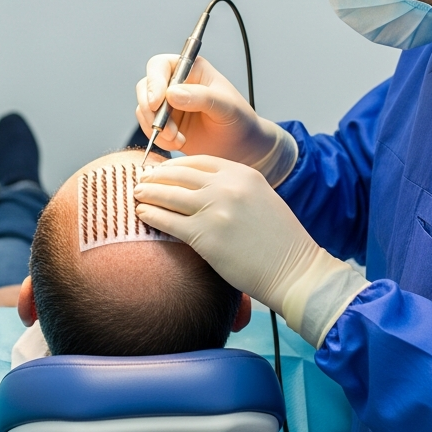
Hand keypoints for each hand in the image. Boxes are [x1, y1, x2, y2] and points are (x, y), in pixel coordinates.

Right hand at [134, 56, 296, 184]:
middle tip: (167, 130)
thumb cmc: (240, 122)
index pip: (160, 66)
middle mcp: (176, 84)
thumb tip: (172, 93)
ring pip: (143, 109)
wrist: (242, 149)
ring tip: (177, 140)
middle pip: (145, 87)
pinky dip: (158, 138)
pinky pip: (148, 128)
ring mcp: (168, 104)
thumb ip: (201, 97)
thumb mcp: (226, 107)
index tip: (157, 102)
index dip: (154, 82)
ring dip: (155, 127)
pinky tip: (177, 144)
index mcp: (192, 70)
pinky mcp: (165, 124)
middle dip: (152, 111)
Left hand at [134, 156, 367, 345]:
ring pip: (169, 194)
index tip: (163, 169)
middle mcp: (227, 186)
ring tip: (136, 195)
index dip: (176, 164)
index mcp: (243, 174)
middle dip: (156, 176)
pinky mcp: (204, 236)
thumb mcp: (262, 200)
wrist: (295, 270)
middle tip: (140, 179)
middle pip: (179, 174)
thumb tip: (204, 190)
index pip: (199, 161)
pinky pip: (168, 221)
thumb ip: (235, 190)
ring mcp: (214, 210)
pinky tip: (142, 214)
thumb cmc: (281, 242)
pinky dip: (151, 215)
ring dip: (148, 193)